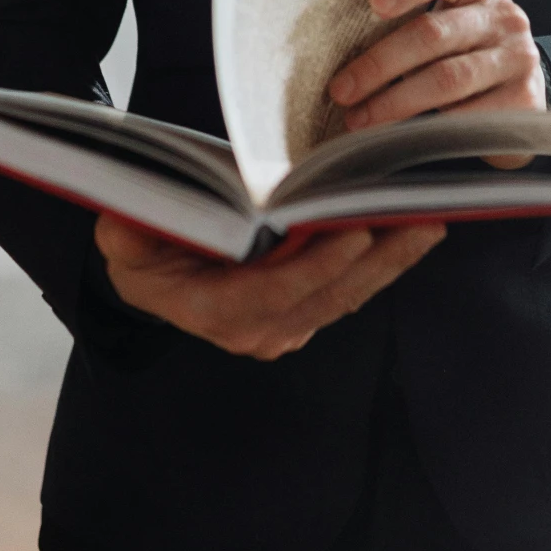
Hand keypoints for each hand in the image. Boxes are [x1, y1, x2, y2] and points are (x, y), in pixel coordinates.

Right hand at [94, 213, 445, 359]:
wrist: (150, 278)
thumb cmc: (141, 249)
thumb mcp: (122, 236)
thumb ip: (130, 231)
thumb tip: (137, 218)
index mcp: (214, 311)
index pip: (274, 293)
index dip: (316, 267)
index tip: (353, 234)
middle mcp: (255, 331)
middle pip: (326, 297)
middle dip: (376, 260)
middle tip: (418, 221)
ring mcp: (282, 329)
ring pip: (345, 297)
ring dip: (389, 263)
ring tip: (428, 224)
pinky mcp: (300, 318)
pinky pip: (346, 294)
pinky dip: (379, 266)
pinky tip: (408, 236)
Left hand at [327, 0, 542, 166]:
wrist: (521, 92)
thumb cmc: (464, 51)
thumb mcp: (448, 21)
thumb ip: (411, 18)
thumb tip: (337, 41)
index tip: (374, 3)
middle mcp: (504, 18)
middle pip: (435, 33)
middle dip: (380, 63)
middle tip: (342, 88)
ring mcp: (517, 59)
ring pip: (447, 79)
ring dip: (395, 102)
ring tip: (359, 118)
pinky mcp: (524, 100)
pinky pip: (467, 117)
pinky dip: (426, 128)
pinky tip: (397, 136)